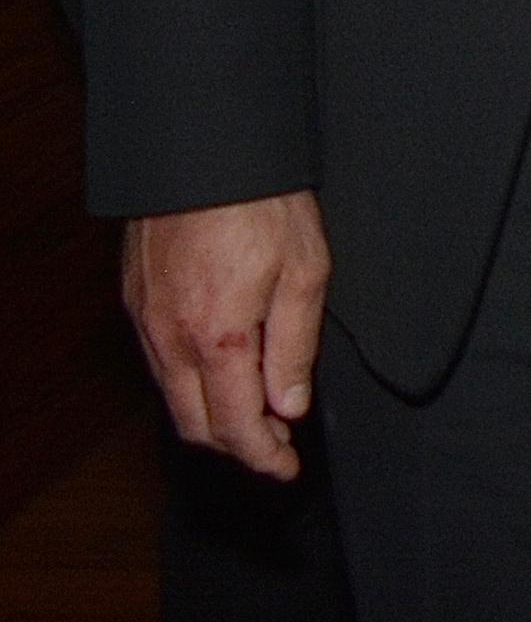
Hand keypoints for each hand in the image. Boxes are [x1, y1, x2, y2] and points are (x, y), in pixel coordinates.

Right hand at [124, 190, 329, 480]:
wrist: (202, 152)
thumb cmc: (262, 204)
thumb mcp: (304, 272)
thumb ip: (294, 347)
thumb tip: (289, 407)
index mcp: (218, 339)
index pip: (236, 426)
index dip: (263, 457)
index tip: (286, 469)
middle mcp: (170, 340)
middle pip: (196, 424)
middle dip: (237, 446)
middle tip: (276, 446)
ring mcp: (146, 322)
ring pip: (173, 397)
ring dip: (213, 416)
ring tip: (258, 411)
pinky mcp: (135, 301)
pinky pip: (159, 363)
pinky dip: (190, 383)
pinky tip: (223, 370)